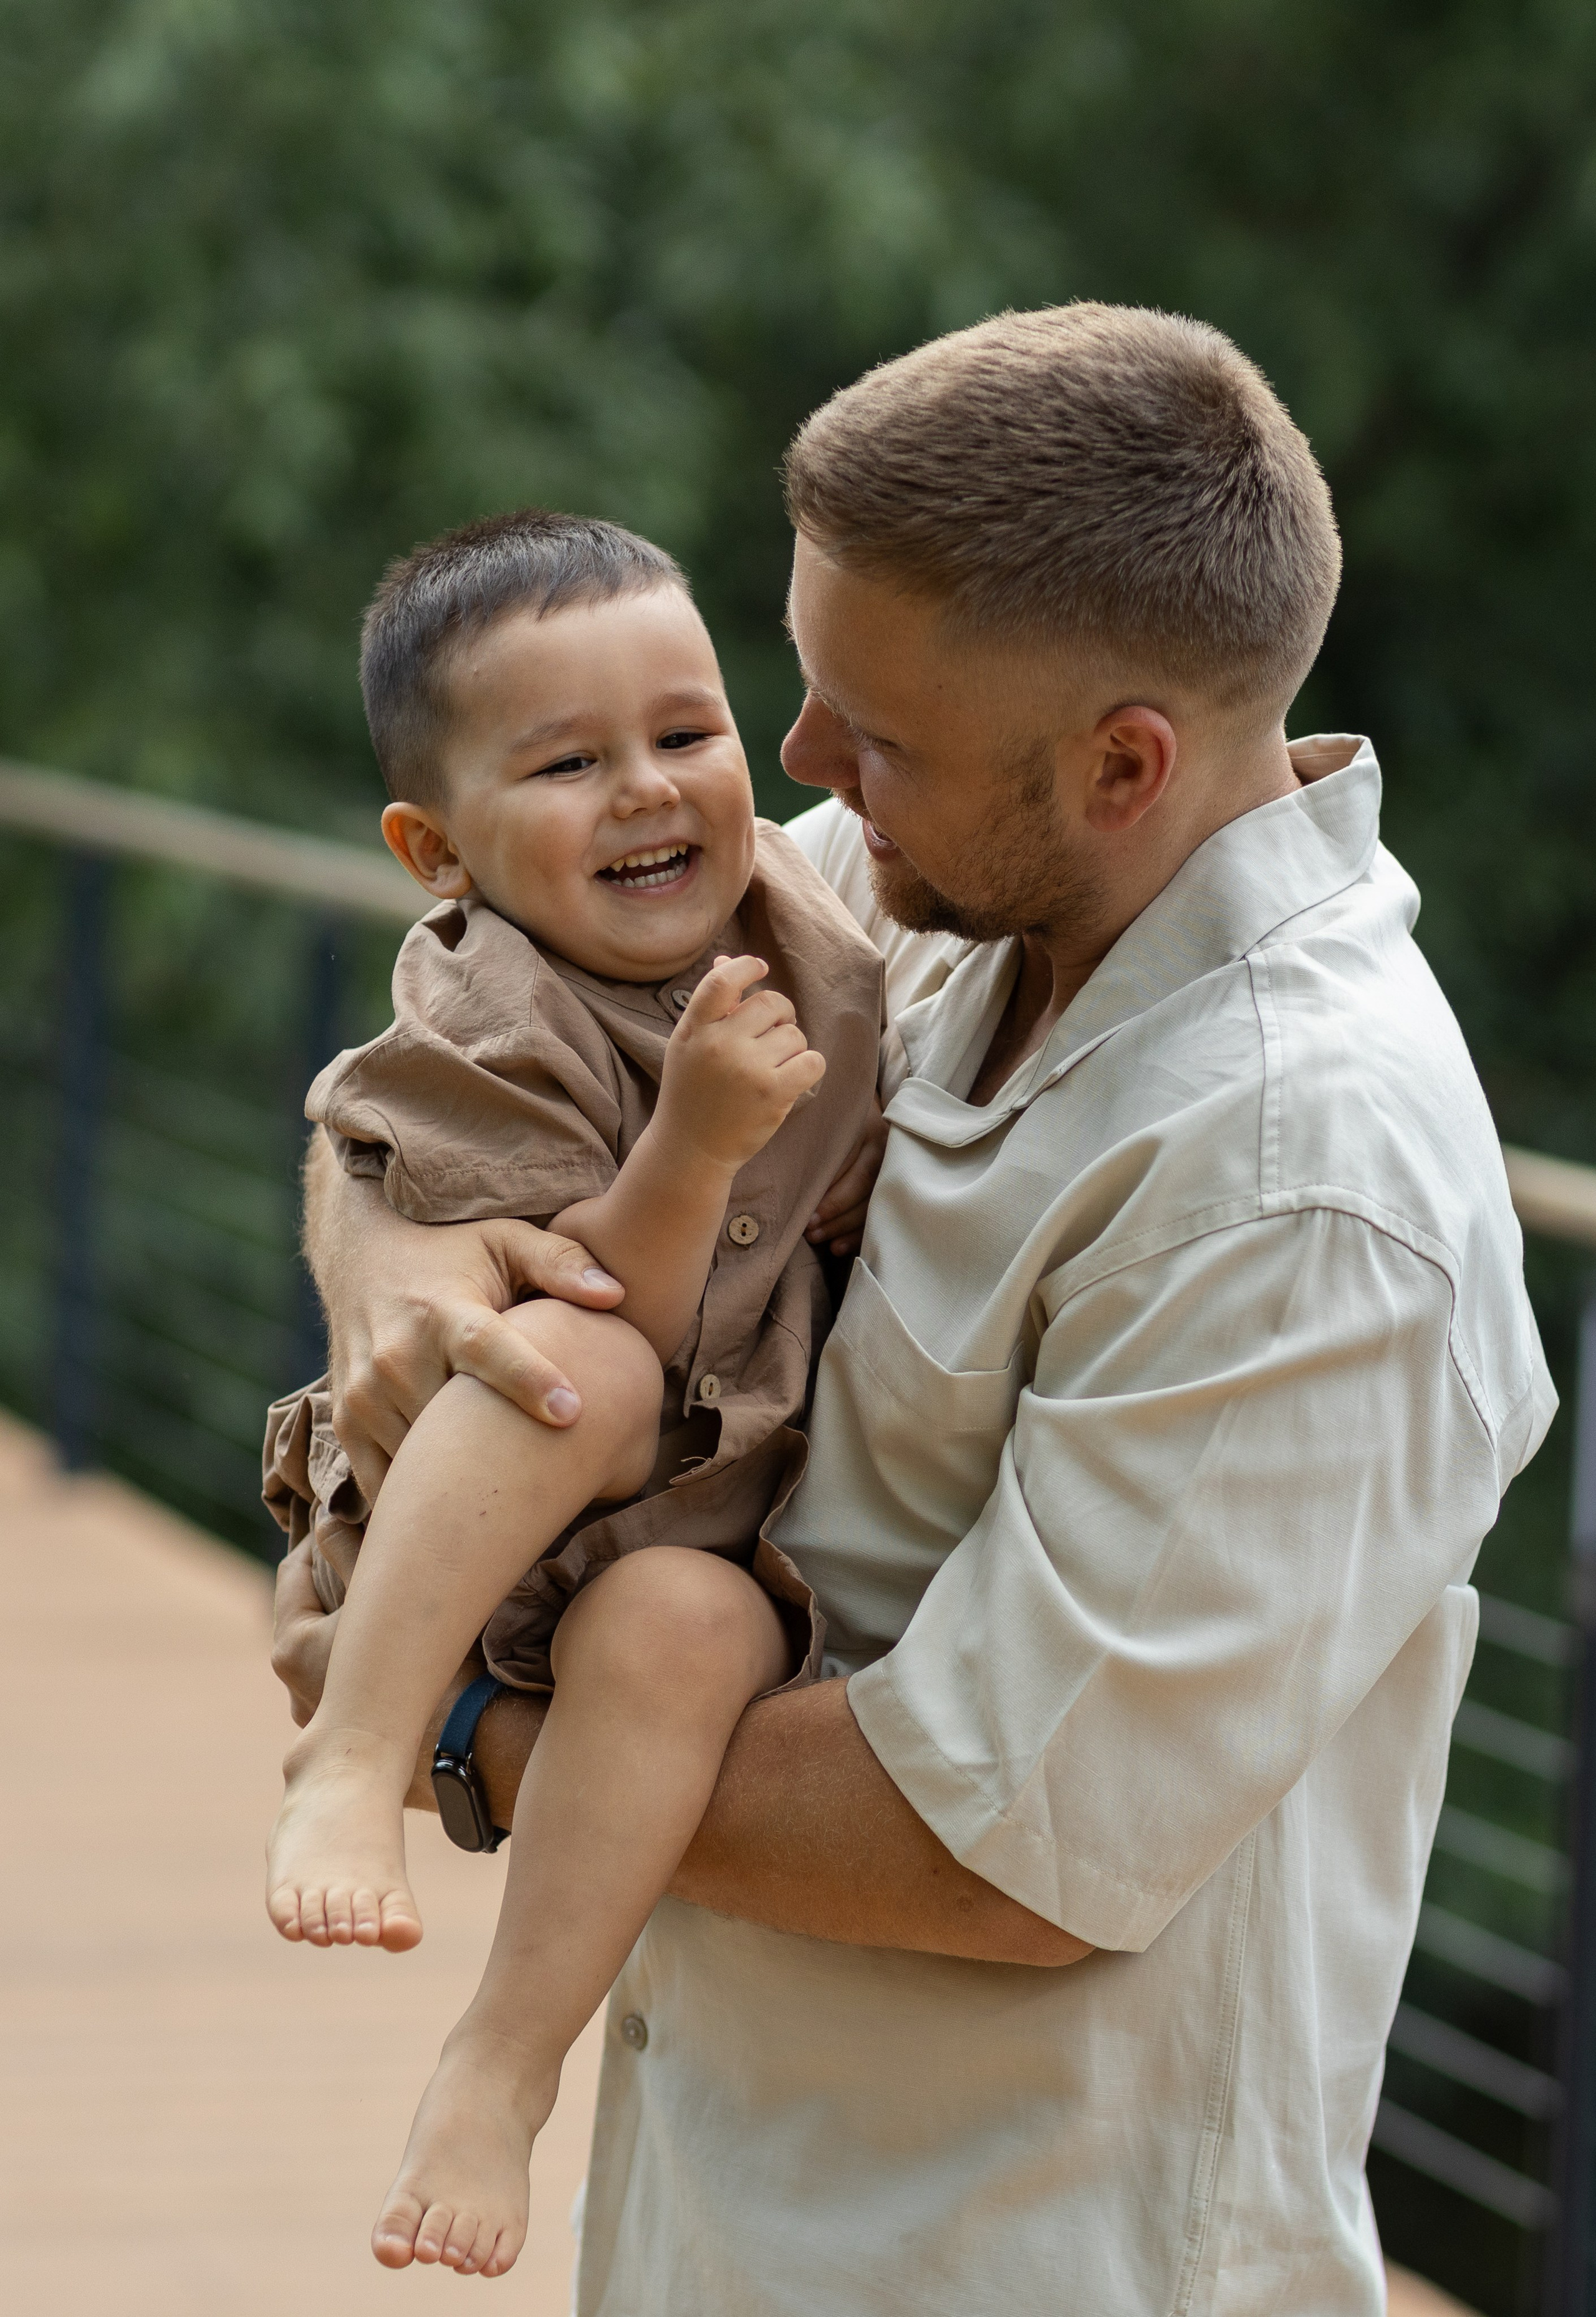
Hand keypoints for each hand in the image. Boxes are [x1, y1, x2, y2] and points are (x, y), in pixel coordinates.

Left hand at [270, 1536, 481, 1808]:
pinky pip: (350, 1686)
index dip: (319, 1537)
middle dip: (334, 1580)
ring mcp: (321, 1723)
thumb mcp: (387, 1594)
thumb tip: (327, 1516)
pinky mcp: (354, 1742)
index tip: (346, 1516)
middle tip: (366, 1552)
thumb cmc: (429, 1667)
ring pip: (329, 1653)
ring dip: (350, 1625)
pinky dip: (364, 1663)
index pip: (292, 1573)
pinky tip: (398, 1651)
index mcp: (292, 1649)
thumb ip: (350, 1550)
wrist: (473, 1751)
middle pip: (308, 1614)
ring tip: (385, 1601)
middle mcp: (295, 1691)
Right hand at [304, 1131, 626, 1500]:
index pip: (486, 1348)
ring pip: (422, 1462)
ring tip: (520, 1494)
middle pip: (456, 1422)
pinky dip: (421, 1500)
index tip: (572, 1412)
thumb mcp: (506, 1241)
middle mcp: (396, 1355)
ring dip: (466, 1483)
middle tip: (565, 1477)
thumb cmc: (451, 1255)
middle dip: (505, 1451)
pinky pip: (387, 1482)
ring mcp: (365, 1396)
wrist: (359, 1261)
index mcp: (443, 1310)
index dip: (527, 1380)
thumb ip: (561, 1263)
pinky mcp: (348, 1423)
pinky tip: (464, 1507)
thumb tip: (616, 1295)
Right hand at [655, 955, 826, 1173]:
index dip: (746, 967)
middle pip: (771, 1004)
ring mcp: (747, 1068)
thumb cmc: (691, 1091)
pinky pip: (813, 1061)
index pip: (723, 981)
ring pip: (794, 1034)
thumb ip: (710, 1004)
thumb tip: (727, 960)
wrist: (690, 1148)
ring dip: (791, 1048)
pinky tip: (789, 1080)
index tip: (759, 968)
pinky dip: (808, 1068)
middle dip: (778, 1016)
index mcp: (695, 1029)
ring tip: (769, 1069)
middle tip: (768, 1039)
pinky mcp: (772, 1093)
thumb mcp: (689, 1043)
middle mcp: (719, 1044)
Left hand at [805, 1098, 887, 1255]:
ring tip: (818, 1240)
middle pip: (862, 1184)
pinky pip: (878, 1215)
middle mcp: (880, 1147)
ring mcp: (890, 1168)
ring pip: (872, 1203)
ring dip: (844, 1226)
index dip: (828, 1190)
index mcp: (861, 1127)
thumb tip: (779, 1168)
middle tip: (809, 1230)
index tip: (804, 1210)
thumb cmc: (830, 1121)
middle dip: (835, 1211)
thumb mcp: (817, 1120)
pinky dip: (857, 1235)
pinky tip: (838, 1246)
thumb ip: (806, 1139)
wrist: (863, 1114)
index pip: (848, 1163)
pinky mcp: (891, 1187)